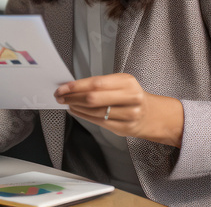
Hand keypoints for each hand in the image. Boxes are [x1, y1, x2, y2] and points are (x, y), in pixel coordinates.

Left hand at [54, 73, 183, 147]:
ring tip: (67, 103)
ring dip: (76, 107)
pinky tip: (76, 111)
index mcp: (127, 82)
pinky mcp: (125, 128)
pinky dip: (84, 116)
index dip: (76, 86)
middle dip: (73, 97)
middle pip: (94, 98)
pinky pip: (99, 122)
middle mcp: (131, 97)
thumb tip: (72, 86)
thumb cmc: (130, 95)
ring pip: (95, 112)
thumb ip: (100, 84)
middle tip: (59, 96)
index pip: (96, 83)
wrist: (151, 114)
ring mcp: (129, 114)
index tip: (62, 88)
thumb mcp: (120, 83)